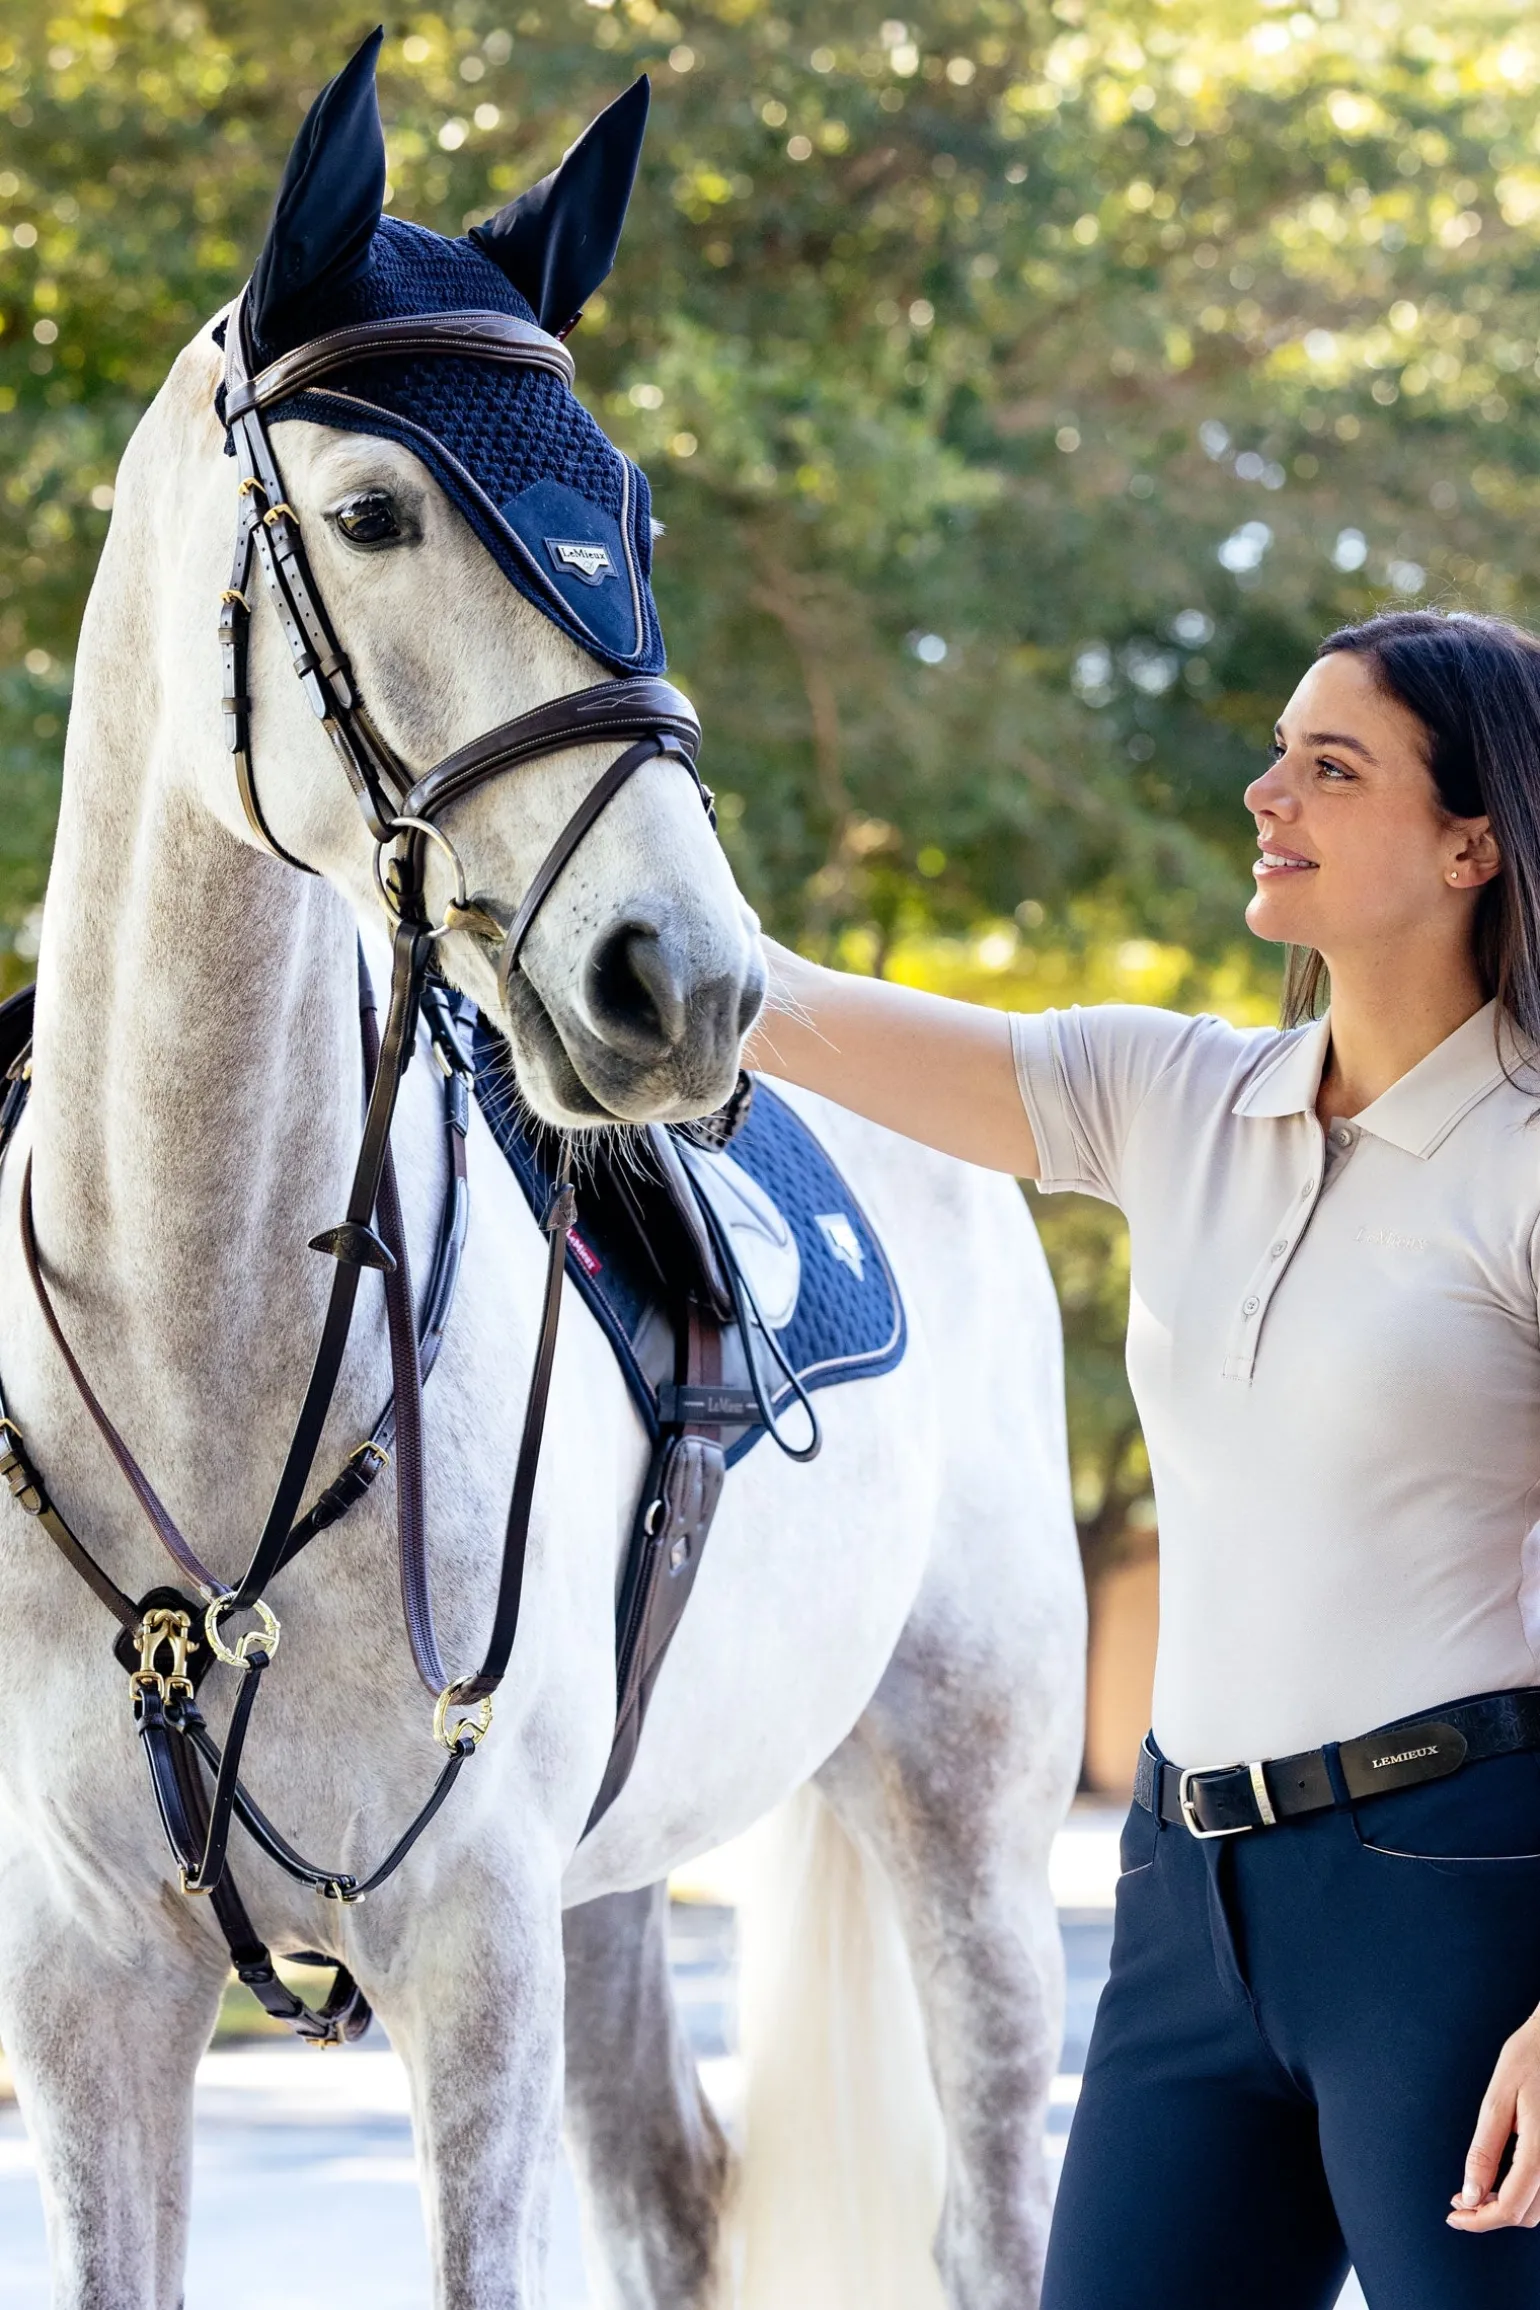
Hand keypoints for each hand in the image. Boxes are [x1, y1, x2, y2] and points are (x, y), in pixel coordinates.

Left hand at [1449, 2007, 1539, 2229]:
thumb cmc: (1531, 2057)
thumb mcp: (1498, 2098)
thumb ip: (1484, 2150)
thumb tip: (1470, 2195)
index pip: (1511, 2208)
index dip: (1479, 2220)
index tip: (1453, 2216)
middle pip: (1527, 2215)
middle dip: (1490, 2215)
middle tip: (1459, 2200)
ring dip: (1509, 2206)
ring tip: (1477, 2190)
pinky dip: (1525, 2193)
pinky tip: (1503, 2178)